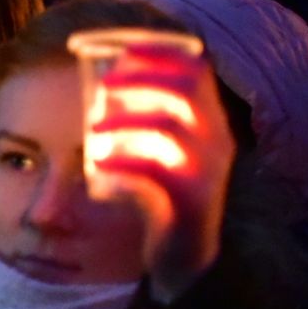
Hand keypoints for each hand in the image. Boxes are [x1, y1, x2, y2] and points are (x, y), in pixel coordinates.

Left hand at [87, 43, 233, 300]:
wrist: (184, 256)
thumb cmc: (163, 193)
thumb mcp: (157, 148)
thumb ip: (141, 116)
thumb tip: (104, 76)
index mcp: (210, 122)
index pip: (196, 71)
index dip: (159, 55)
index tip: (122, 52)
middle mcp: (216, 141)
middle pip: (185, 91)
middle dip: (138, 81)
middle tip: (100, 88)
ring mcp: (207, 173)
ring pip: (169, 129)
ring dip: (123, 123)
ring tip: (91, 132)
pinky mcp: (189, 204)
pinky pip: (156, 175)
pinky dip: (121, 165)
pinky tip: (97, 167)